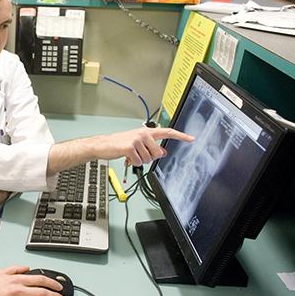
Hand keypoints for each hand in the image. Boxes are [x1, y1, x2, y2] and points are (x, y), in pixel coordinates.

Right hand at [48, 127, 193, 175]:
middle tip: (139, 155)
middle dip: (149, 158)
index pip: (167, 132)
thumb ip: (151, 147)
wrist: (103, 145)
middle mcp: (143, 134)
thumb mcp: (137, 144)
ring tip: (131, 155)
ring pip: (149, 159)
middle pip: (158, 153)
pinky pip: (139, 161)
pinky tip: (126, 158)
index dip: (180, 136)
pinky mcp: (130, 147)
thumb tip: (163, 152)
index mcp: (146, 132)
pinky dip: (133, 163)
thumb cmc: (118, 144)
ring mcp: (137, 140)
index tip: (191, 138)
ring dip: (140, 161)